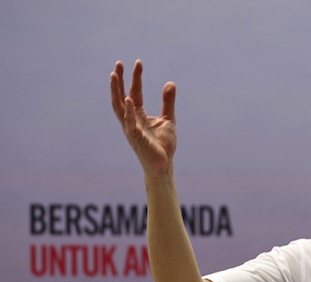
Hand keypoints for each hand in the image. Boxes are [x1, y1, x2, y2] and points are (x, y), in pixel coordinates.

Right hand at [110, 60, 175, 176]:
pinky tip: (128, 98)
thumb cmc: (163, 145)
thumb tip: (170, 82)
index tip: (137, 62)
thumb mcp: (168, 119)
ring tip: (114, 75)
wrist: (163, 164)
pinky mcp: (135, 137)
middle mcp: (131, 119)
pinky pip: (130, 122)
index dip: (135, 77)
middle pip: (121, 96)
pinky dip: (128, 111)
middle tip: (118, 63)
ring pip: (119, 107)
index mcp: (138, 115)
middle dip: (119, 80)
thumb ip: (167, 102)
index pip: (134, 92)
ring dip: (115, 91)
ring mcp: (131, 128)